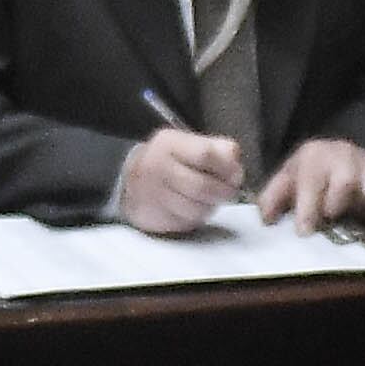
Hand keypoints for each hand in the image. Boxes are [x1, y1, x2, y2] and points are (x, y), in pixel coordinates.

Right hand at [117, 129, 244, 235]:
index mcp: (169, 144)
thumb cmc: (169, 161)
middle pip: (202, 186)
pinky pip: (186, 222)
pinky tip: (193, 208)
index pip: (205, 154)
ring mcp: (154, 195)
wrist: (129, 180)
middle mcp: (158, 167)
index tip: (235, 174)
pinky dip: (196, 218)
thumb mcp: (189, 143)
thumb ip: (216, 148)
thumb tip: (235, 161)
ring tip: (210, 199)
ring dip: (211, 207)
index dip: (227, 167)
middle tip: (228, 192)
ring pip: (197, 209)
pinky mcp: (154, 218)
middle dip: (223, 192)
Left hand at [253, 139, 364, 231]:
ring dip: (353, 210)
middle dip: (334, 208)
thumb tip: (266, 220)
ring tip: (342, 213)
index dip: (308, 210)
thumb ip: (272, 198)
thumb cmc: (309, 172)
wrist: (340, 152)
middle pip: (345, 185)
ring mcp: (364, 163)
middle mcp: (341, 155)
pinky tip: (356, 209)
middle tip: (326, 220)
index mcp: (313, 156)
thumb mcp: (287, 179)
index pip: (312, 182)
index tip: (304, 232)